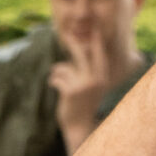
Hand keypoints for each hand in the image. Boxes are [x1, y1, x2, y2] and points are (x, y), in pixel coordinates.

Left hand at [48, 27, 116, 151]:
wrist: (79, 127)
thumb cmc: (84, 105)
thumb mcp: (91, 87)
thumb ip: (88, 71)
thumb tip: (80, 50)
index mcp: (102, 77)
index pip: (99, 54)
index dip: (96, 41)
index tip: (94, 29)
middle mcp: (95, 79)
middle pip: (81, 54)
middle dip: (73, 43)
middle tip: (67, 34)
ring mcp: (83, 85)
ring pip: (64, 68)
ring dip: (57, 72)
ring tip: (57, 80)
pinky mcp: (70, 91)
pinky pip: (56, 77)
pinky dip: (53, 81)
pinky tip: (54, 87)